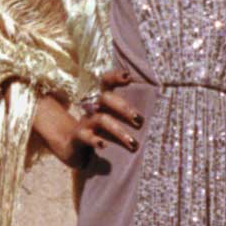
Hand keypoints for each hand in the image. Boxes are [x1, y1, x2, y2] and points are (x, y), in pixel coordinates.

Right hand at [30, 74, 151, 169]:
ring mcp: (85, 122)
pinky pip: (85, 137)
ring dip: (119, 131)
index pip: (106, 83)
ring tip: (133, 143)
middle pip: (105, 99)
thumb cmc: (101, 133)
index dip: (115, 77)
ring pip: (101, 120)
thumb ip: (127, 115)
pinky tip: (104, 145)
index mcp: (102, 102)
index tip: (128, 77)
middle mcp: (92, 108)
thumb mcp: (112, 121)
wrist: (72, 148)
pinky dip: (94, 141)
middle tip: (139, 120)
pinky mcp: (78, 137)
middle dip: (124, 108)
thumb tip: (153, 115)